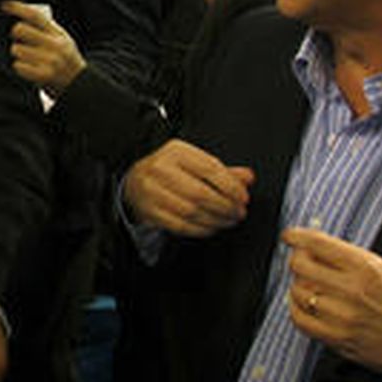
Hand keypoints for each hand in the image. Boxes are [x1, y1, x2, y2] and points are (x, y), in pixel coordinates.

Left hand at [2, 0, 85, 94]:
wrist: (80, 85)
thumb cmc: (65, 60)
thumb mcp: (62, 41)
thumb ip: (47, 30)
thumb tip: (22, 17)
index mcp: (59, 34)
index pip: (36, 16)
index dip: (18, 8)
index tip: (4, 5)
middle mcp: (56, 45)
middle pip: (21, 29)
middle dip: (15, 33)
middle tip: (18, 40)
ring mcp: (51, 60)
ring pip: (16, 48)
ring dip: (17, 53)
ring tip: (26, 58)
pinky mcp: (44, 75)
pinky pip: (18, 65)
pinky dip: (19, 66)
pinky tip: (26, 68)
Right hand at [122, 139, 254, 236]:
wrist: (134, 183)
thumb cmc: (168, 171)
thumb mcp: (194, 162)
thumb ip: (223, 170)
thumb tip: (247, 177)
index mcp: (175, 151)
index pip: (210, 168)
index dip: (231, 186)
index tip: (243, 197)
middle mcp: (160, 169)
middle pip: (201, 193)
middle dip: (225, 207)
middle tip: (238, 212)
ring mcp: (152, 191)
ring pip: (192, 211)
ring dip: (216, 220)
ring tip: (228, 220)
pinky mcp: (150, 211)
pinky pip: (181, 225)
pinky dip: (201, 229)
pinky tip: (211, 227)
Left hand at [283, 228, 381, 381]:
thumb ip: (351, 259)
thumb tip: (316, 247)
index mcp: (367, 268)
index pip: (317, 244)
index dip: (297, 237)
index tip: (290, 236)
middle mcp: (353, 291)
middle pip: (300, 266)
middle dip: (299, 260)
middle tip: (305, 262)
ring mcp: (344, 318)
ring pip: (298, 292)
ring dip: (300, 286)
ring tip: (313, 286)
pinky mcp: (339, 340)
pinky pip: (300, 320)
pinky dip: (298, 309)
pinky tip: (308, 306)